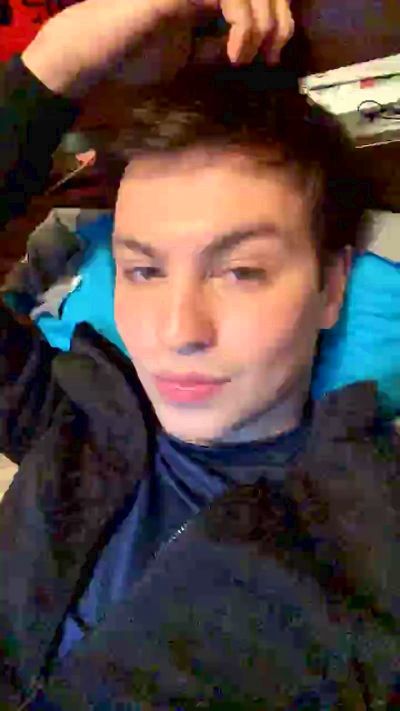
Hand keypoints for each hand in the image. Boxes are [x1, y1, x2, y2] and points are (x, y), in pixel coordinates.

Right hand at [21, 0, 293, 98]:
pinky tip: (235, 54)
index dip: (278, 17)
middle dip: (279, 20)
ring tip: (249, 58)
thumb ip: (218, 44)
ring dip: (263, 25)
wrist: (97, 57)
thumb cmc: (135, 56)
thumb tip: (257, 47)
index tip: (273, 54)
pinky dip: (243, 27)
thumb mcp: (191, 54)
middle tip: (272, 56)